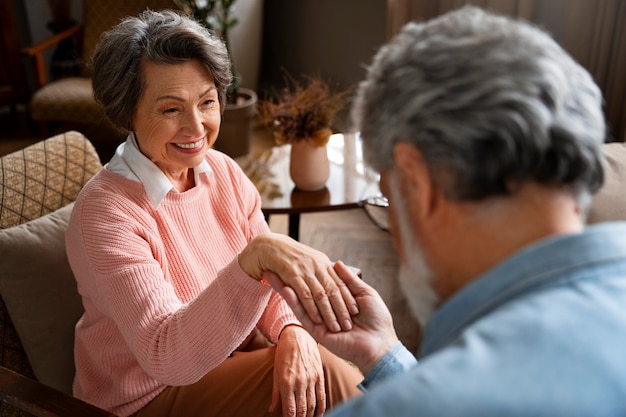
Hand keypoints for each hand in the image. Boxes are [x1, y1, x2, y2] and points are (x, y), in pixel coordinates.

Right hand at [239, 233, 357, 332]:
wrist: (265, 245)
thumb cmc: (286, 254)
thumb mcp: (314, 259)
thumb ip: (324, 269)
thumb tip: (340, 281)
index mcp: (322, 262)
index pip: (339, 283)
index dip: (347, 297)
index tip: (356, 311)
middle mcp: (316, 266)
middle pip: (333, 291)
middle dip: (341, 309)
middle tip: (349, 324)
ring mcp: (305, 271)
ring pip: (320, 296)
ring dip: (328, 313)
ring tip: (336, 327)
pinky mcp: (292, 276)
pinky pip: (304, 295)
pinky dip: (311, 308)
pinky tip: (317, 320)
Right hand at [267, 261, 398, 374]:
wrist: (379, 343)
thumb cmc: (376, 317)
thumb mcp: (364, 292)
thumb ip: (348, 279)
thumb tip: (337, 262)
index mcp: (338, 299)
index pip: (319, 281)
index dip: (307, 270)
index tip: (294, 257)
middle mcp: (326, 308)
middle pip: (304, 288)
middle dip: (289, 276)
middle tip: (274, 263)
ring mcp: (320, 319)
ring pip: (299, 300)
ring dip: (284, 286)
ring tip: (269, 273)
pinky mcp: (316, 330)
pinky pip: (302, 314)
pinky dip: (293, 301)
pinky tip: (284, 288)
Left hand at [269, 325, 324, 416]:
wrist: (297, 336)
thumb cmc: (283, 354)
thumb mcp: (276, 372)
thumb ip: (275, 393)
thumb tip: (272, 410)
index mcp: (286, 382)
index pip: (290, 409)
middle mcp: (299, 381)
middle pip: (302, 409)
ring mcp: (311, 378)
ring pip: (312, 404)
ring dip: (310, 416)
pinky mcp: (319, 375)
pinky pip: (322, 395)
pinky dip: (321, 407)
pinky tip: (319, 414)